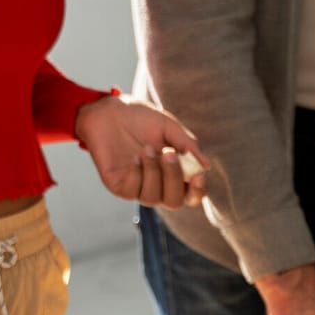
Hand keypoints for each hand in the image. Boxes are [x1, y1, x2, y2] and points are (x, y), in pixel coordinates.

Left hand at [75, 96, 208, 209]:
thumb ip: (188, 145)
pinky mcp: (119, 186)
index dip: (198, 191)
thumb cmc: (140, 118)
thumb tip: (205, 166)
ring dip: (153, 172)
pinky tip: (133, 157)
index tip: (198, 175)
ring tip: (146, 149)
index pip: (191, 195)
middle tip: (168, 153)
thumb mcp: (169, 127)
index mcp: (174, 173)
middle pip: (174, 202)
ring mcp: (138, 188)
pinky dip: (136, 173)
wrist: (108, 111)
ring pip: (153, 198)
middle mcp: (158, 185)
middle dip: (174, 178)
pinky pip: (132, 191)